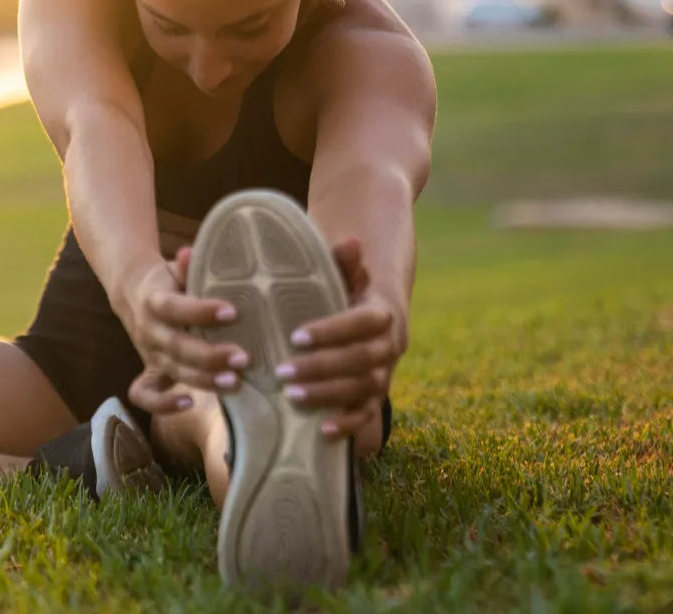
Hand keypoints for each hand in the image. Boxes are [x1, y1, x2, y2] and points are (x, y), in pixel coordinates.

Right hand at [123, 248, 249, 412]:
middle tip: (244, 358)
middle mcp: (150, 329)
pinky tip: (189, 403)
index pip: (174, 308)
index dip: (201, 311)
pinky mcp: (150, 370)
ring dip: (203, 380)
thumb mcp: (175, 268)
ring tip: (236, 382)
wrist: (134, 293)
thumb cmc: (169, 280)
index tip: (233, 312)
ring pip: (172, 370)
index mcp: (154, 300)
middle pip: (176, 347)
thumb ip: (186, 266)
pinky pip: (145, 394)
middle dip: (210, 356)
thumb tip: (190, 253)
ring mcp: (149, 353)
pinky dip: (162, 404)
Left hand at [274, 236, 403, 441]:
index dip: (331, 331)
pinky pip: (368, 414)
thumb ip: (344, 263)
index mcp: (382, 313)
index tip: (295, 336)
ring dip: (328, 394)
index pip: (361, 323)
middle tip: (282, 371)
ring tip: (291, 395)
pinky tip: (322, 430)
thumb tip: (350, 241)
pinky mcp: (375, 396)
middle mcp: (389, 346)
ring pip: (364, 388)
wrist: (369, 318)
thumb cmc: (345, 293)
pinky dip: (349, 425)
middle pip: (361, 360)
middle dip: (321, 367)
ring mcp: (384, 374)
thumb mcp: (344, 276)